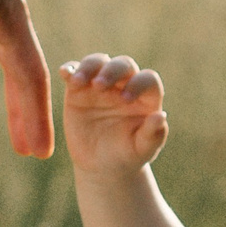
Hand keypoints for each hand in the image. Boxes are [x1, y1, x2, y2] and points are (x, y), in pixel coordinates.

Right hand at [60, 53, 167, 177]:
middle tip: (100, 86)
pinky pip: (74, 71)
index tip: (125, 100)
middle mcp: (125, 84)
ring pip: (98, 62)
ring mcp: (101, 84)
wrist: (101, 164)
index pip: (147, 79)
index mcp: (146, 97)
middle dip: (112, 71)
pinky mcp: (78, 89)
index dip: (138, 84)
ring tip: (78, 81)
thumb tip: (160, 116)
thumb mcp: (142, 149)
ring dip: (89, 66)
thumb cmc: (127, 155)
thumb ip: (153, 134)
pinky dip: (70, 69)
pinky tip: (64, 73)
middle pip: (123, 65)